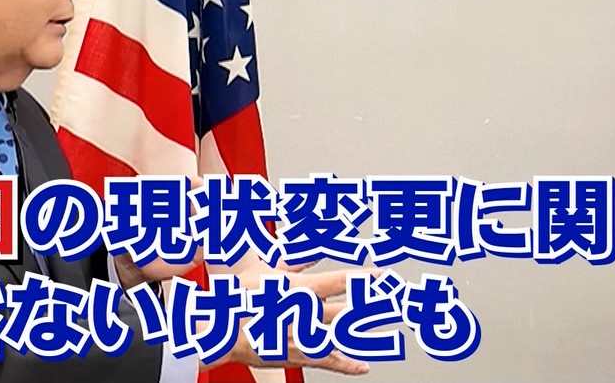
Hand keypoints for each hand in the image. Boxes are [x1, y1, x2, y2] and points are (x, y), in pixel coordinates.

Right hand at [211, 261, 372, 374]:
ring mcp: (302, 337)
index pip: (337, 282)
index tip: (382, 275)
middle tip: (394, 303)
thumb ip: (293, 259)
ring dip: (364, 333)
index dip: (362, 278)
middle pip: (345, 310)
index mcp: (298, 289)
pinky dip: (347, 365)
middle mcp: (304, 314)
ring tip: (387, 330)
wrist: (219, 332)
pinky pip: (328, 362)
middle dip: (371, 307)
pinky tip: (364, 366)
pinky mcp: (298, 356)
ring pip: (340, 336)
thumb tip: (310, 247)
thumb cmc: (238, 298)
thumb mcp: (265, 269)